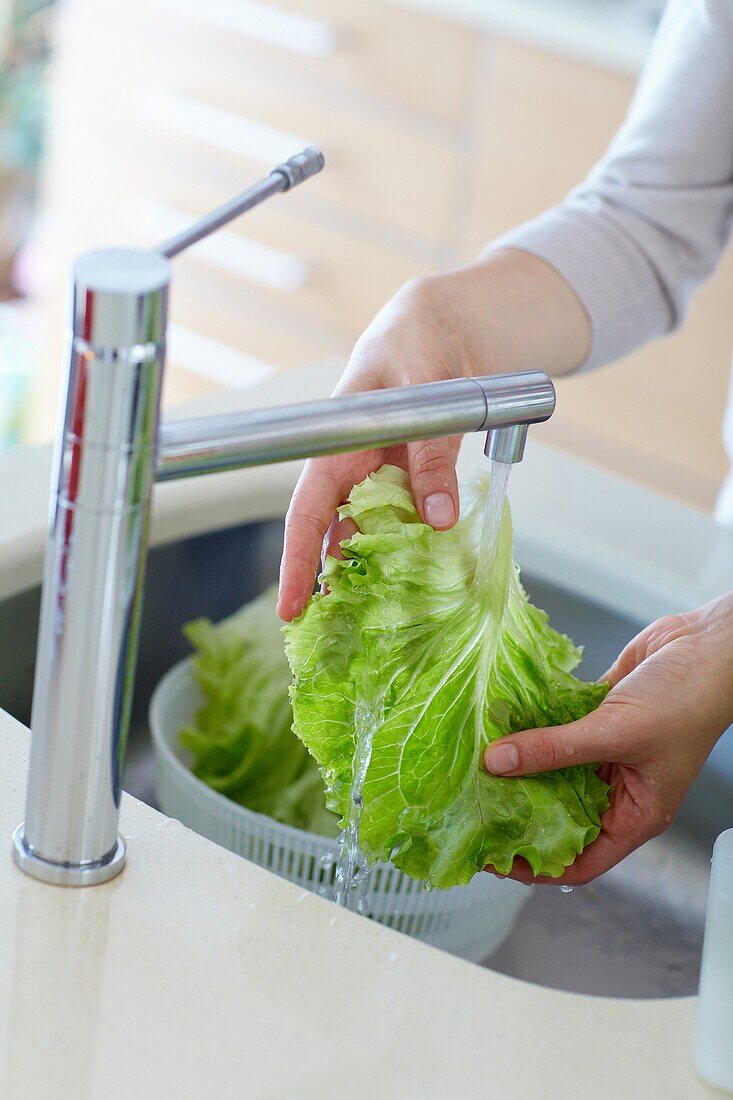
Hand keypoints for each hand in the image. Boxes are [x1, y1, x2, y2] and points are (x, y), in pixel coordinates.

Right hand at [277, 252, 588, 620]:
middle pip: (334, 536)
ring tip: (383, 619)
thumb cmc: (417, 344)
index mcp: (337, 447)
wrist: (440, 328)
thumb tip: (437, 517)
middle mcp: (354, 469)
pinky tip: (425, 576)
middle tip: (339, 638)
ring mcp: (382, 477)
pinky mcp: (410, 479)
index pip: (306, 513)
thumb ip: (432, 453)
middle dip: (333, 584)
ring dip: (378, 572)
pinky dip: (414, 547)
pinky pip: (406, 521)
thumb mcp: (427, 393)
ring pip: (371, 536)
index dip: (294, 562)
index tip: (289, 609)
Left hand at [483, 592, 732, 884]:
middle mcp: (618, 786)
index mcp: (635, 813)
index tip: (492, 857)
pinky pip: (555, 728)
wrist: (710, 645)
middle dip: (519, 813)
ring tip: (474, 766)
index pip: (580, 860)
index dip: (536, 865)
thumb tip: (497, 762)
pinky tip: (498, 722)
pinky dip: (530, 726)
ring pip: (553, 769)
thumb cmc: (688, 700)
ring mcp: (605, 750)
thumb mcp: (616, 732)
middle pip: (559, 814)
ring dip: (520, 765)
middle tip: (472, 808)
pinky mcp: (596, 715)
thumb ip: (554, 748)